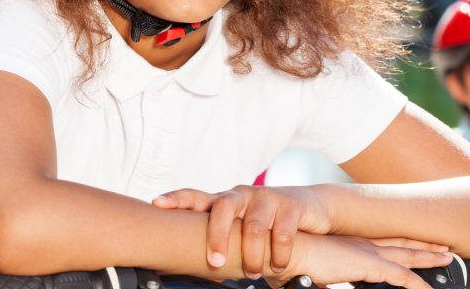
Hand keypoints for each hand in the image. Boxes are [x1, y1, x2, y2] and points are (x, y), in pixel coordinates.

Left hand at [153, 185, 332, 277]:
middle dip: (217, 236)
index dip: (177, 199)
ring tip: (252, 273)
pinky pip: (283, 232)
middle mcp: (243, 195)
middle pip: (223, 207)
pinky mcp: (291, 204)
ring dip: (252, 254)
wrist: (311, 207)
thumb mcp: (242, 226)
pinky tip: (278, 265)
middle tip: (216, 262)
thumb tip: (195, 269)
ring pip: (254, 226)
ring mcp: (267, 197)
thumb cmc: (268, 221)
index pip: (196, 196)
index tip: (157, 203)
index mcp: (225, 201)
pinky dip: (279, 253)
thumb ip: (222, 240)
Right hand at [270, 233, 453, 288]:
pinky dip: (417, 283)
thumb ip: (326, 281)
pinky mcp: (368, 265)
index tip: (417, 242)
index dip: (403, 243)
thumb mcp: (313, 272)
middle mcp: (363, 244)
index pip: (384, 243)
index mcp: (350, 244)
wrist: (284, 248)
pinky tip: (430, 288)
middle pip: (402, 244)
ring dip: (428, 257)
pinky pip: (401, 277)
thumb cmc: (290, 258)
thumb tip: (323, 285)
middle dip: (424, 245)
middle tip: (445, 245)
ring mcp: (367, 253)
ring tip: (448, 258)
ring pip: (407, 256)